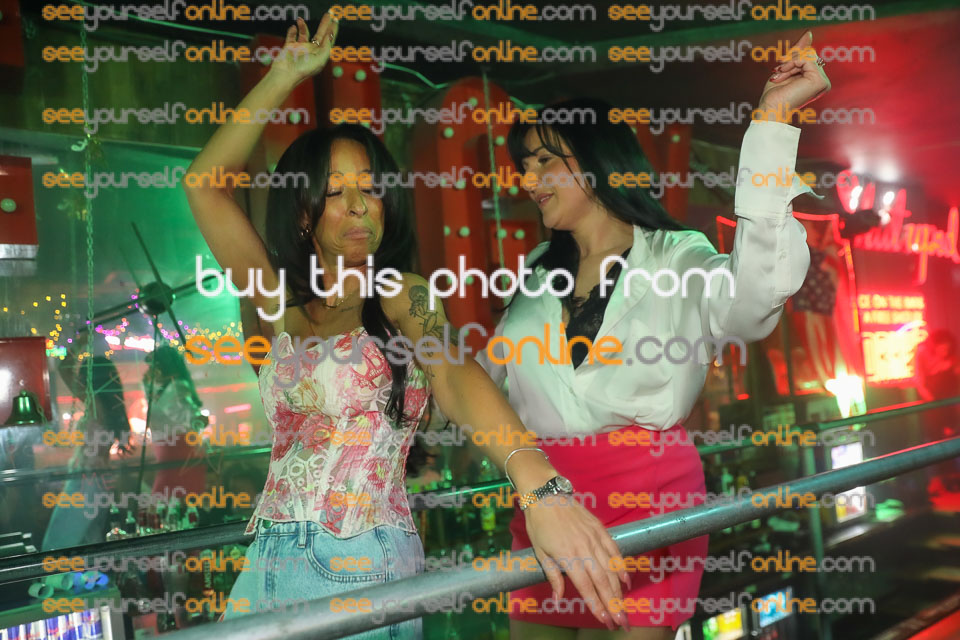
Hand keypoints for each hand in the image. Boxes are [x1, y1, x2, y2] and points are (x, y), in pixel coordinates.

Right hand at [269, 14, 338, 84]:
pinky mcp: (289, 46)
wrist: (286, 73)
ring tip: (300, 19)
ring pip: (304, 33)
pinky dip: (292, 30)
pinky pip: (291, 35)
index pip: (328, 41)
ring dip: (303, 26)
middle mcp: (311, 51)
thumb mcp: (320, 60)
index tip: (335, 21)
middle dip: (324, 24)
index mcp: (320, 55)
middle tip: (328, 14)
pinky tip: (293, 27)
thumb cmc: (304, 69)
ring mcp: (300, 48)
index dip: (332, 31)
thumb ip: (326, 47)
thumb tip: (329, 36)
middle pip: (319, 34)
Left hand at [523, 495, 631, 630]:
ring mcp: (594, 538)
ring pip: (611, 568)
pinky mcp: (600, 529)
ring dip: (619, 590)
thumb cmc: (540, 525)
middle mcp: (584, 549)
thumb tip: (558, 599)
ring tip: (624, 607)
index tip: (605, 620)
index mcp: (568, 556)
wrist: (547, 495)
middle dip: (613, 604)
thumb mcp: (540, 552)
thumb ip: (553, 576)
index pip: (586, 587)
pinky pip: (614, 550)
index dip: (596, 605)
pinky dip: (621, 566)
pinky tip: (626, 581)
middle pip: (602, 581)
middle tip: (621, 621)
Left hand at [759, 31, 831, 120]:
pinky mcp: (820, 81)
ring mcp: (823, 82)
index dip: (792, 59)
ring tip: (779, 77)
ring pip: (807, 56)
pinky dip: (791, 65)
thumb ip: (799, 51)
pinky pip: (806, 60)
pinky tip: (784, 75)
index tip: (778, 70)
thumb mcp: (787, 67)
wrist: (771, 108)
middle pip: (809, 54)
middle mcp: (822, 81)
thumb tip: (809, 33)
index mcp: (815, 79)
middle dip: (790, 61)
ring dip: (788, 65)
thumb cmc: (775, 94)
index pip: (808, 56)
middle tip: (778, 74)